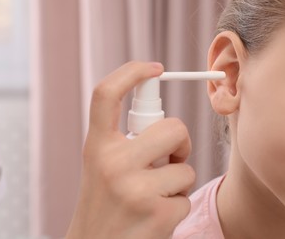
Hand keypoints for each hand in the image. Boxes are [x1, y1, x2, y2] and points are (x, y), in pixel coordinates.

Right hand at [66, 61, 194, 238]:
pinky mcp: (158, 215)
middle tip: (172, 157)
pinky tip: (155, 216)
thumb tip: (167, 123)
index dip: (131, 73)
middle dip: (181, 142)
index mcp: (97, 147)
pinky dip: (177, 205)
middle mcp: (112, 163)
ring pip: (186, 168)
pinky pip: (187, 197)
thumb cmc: (104, 202)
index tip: (155, 68)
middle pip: (173, 127)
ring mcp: (135, 189)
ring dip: (178, 181)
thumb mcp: (102, 166)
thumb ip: (125, 141)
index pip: (106, 95)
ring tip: (155, 195)